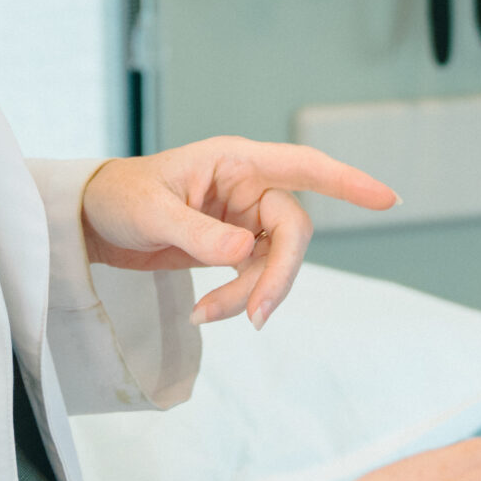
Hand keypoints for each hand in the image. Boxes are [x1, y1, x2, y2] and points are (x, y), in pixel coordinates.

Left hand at [79, 136, 396, 326]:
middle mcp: (248, 187)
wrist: (91, 221)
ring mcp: (244, 218)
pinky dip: (236, 300)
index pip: (304, 167)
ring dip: (250, 295)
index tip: (388, 200)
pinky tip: (205, 313)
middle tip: (254, 318)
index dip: (348, 182)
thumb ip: (199, 232)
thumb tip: (245, 252)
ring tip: (206, 316)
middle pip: (293, 233)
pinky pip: (254, 277)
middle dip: (277, 277)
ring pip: (275, 262)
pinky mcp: (234, 247)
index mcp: (236, 162)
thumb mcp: (152, 213)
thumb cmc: (119, 198)